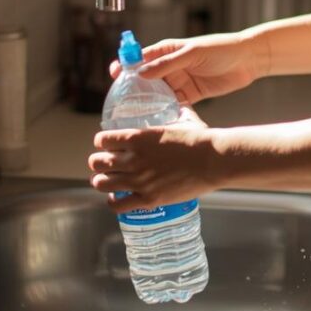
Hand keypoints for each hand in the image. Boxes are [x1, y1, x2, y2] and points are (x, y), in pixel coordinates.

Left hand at [89, 107, 222, 210]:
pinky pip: (117, 205)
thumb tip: (180, 106)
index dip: (102, 142)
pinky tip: (117, 198)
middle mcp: (133, 159)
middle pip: (97, 162)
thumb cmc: (200, 139)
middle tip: (104, 164)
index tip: (106, 145)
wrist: (214, 161)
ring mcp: (139, 181)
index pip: (102, 140)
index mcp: (137, 137)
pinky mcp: (148, 199)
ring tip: (107, 181)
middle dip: (98, 163)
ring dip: (102, 181)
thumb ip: (176, 113)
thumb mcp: (184, 119)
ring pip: (102, 183)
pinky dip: (113, 202)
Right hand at [108, 31, 267, 105]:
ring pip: (158, 96)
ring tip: (135, 118)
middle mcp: (170, 67)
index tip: (113, 75)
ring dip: (148, 105)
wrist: (248, 59)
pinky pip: (174, 106)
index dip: (125, 65)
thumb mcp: (193, 53)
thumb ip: (168, 64)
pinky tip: (158, 123)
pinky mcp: (191, 96)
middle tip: (121, 104)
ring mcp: (180, 82)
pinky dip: (166, 113)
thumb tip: (141, 73)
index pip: (140, 57)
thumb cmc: (221, 48)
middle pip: (145, 80)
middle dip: (133, 91)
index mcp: (167, 51)